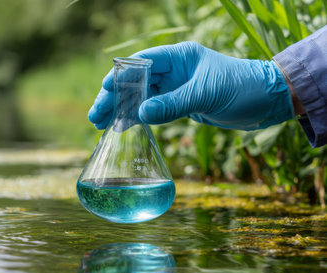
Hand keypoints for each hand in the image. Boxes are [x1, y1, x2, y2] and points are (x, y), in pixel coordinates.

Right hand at [88, 42, 293, 130]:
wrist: (266, 101)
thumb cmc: (242, 88)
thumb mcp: (206, 94)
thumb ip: (173, 104)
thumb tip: (140, 115)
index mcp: (180, 57)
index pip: (142, 63)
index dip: (121, 76)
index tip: (105, 88)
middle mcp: (174, 70)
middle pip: (135, 82)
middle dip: (114, 97)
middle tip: (95, 115)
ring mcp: (175, 88)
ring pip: (140, 98)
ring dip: (121, 110)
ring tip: (100, 124)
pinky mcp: (179, 104)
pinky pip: (152, 110)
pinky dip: (137, 118)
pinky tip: (121, 127)